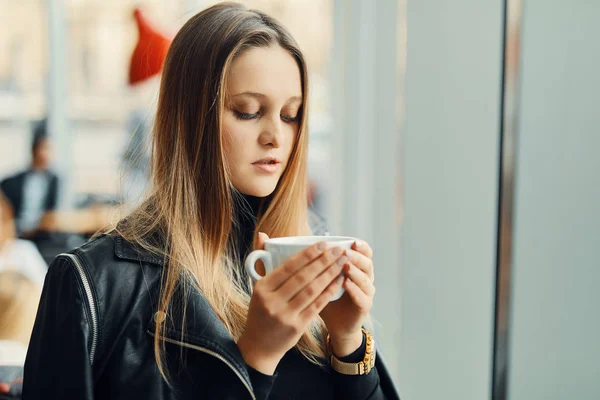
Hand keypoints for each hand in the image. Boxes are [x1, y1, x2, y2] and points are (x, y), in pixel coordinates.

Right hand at [238, 233, 347, 374]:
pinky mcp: (297, 326)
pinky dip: (329, 291)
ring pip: (312, 290)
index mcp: (262, 288)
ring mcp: (285, 315)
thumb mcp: (257, 287)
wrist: (260, 346)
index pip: (288, 267)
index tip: (323, 244)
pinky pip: (317, 305)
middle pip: (303, 277)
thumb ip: (262, 261)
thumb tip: (263, 234)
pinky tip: (339, 281)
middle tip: (338, 250)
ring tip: (342, 262)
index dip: (308, 254)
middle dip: (323, 261)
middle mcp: (273, 301)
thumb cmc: (261, 311)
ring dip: (330, 274)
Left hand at [320, 240, 374, 356]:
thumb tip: (302, 246)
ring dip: (355, 271)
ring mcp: (367, 292)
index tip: (352, 241)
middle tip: (344, 252)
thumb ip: (318, 264)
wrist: (336, 323)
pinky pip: (362, 296)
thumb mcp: (321, 278)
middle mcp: (365, 278)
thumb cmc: (327, 297)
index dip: (360, 246)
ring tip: (345, 265)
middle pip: (367, 262)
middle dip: (355, 256)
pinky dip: (354, 289)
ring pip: (365, 279)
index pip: (364, 252)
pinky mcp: (365, 307)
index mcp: (357, 267)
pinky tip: (345, 283)